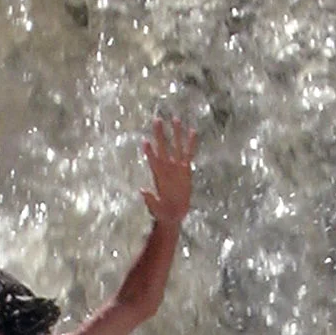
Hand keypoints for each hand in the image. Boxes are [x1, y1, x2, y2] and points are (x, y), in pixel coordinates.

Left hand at [141, 113, 196, 227]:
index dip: (149, 152)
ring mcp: (176, 167)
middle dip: (160, 134)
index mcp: (158, 176)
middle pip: (163, 147)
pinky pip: (189, 153)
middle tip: (157, 119)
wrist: (173, 215)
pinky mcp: (185, 170)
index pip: (152, 161)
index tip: (145, 141)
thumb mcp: (155, 208)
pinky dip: (190, 143)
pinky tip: (192, 131)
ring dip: (176, 133)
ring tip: (176, 119)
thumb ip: (150, 199)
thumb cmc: (162, 213)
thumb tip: (142, 190)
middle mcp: (166, 168)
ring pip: (176, 147)